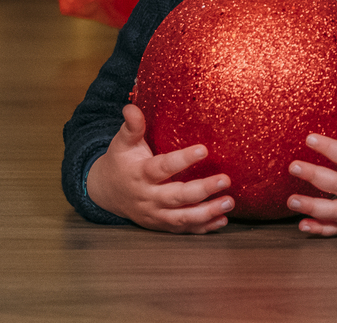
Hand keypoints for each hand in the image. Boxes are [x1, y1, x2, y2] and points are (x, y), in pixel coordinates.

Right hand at [86, 104, 232, 233]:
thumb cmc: (121, 162)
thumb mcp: (123, 144)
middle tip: (226, 180)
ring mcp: (155, 214)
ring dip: (207, 212)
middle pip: (177, 197)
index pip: (162, 168)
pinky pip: (183, 229)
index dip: (182, 160)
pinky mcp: (161, 225)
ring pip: (181, 217)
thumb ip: (131, 127)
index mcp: (140, 174)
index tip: (204, 150)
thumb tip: (131, 107)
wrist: (106, 192)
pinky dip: (203, 228)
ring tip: (229, 202)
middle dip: (202, 190)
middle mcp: (148, 197)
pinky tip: (222, 221)